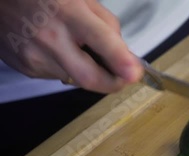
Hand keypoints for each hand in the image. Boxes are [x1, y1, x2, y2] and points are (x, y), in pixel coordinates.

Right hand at [0, 0, 142, 92]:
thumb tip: (124, 53)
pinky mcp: (26, 68)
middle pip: (89, 77)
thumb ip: (106, 24)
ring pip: (76, 79)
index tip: (134, 73)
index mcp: (67, 12)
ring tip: (77, 47)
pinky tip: (57, 49)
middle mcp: (50, 37)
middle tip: (124, 78)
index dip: (120, 60)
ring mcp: (35, 56)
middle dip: (113, 83)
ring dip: (87, 70)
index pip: (100, 40)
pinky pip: (58, 76)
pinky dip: (67, 68)